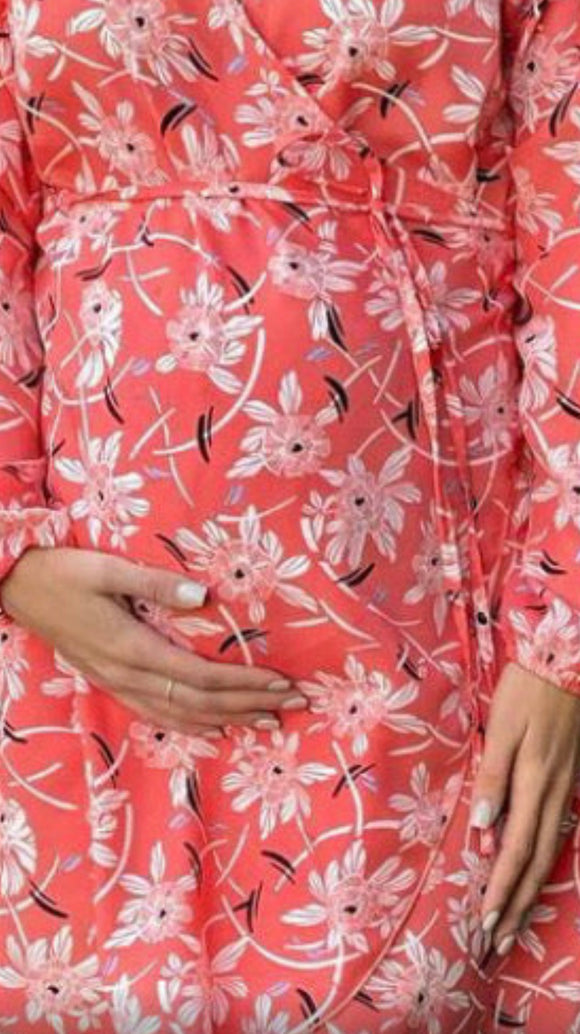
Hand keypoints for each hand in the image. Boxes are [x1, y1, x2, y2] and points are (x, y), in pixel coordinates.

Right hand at [0, 546, 307, 735]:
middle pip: (200, 702)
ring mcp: (118, 685)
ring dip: (229, 720)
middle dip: (250, 705)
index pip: (201, 676)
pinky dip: (192, 725)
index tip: (281, 682)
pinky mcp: (111, 683)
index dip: (244, 683)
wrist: (16, 588)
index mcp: (132, 648)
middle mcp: (128, 676)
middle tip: (293, 705)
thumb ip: (154, 584)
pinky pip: (158, 715)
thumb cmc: (63, 572)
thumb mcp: (106, 568)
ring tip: (268, 723)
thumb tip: (204, 596)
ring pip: (182, 715)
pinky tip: (215, 727)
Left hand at [470, 660, 579, 955]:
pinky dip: (543, 862)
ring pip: (550, 852)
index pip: (515, 850)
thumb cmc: (525, 692)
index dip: (501, 889)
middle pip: (536, 862)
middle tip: (496, 941)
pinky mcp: (569, 782)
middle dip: (516, 905)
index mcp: (534, 783)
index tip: (484, 922)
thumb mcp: (502, 729)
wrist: (566, 663)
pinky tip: (534, 876)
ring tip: (513, 921)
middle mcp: (555, 794)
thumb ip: (493, 779)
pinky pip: (558, 833)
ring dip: (530, 890)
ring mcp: (567, 790)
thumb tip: (484, 830)